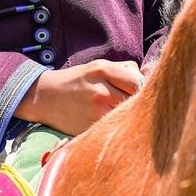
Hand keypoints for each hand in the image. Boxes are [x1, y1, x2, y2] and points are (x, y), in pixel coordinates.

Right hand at [13, 60, 144, 135]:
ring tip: (115, 108)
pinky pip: (114, 126)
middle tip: (126, 100)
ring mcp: (95, 112)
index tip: (134, 87)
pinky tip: (108, 119)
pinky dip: (115, 123)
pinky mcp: (91, 128)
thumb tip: (151, 73)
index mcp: (101, 70)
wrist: (44, 97)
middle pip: (135, 98)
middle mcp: (100, 90)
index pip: (138, 80)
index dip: (140, 85)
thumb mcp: (96, 66)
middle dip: (135, 100)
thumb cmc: (75, 81)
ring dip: (126, 113)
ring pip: (126, 114)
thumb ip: (124, 69)